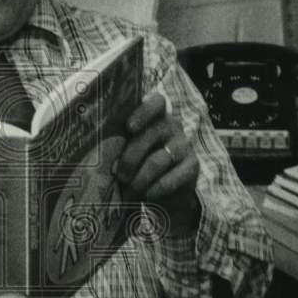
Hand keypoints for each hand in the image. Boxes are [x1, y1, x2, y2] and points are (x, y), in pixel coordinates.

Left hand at [115, 93, 200, 231]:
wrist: (165, 193)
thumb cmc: (138, 166)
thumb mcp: (129, 153)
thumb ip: (120, 147)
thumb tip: (104, 158)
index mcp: (155, 116)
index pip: (157, 102)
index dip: (144, 111)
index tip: (129, 127)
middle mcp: (172, 126)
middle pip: (151, 134)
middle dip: (130, 157)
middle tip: (118, 175)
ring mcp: (184, 146)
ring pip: (158, 160)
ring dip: (139, 178)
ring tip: (128, 191)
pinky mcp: (193, 167)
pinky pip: (171, 178)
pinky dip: (155, 189)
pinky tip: (147, 195)